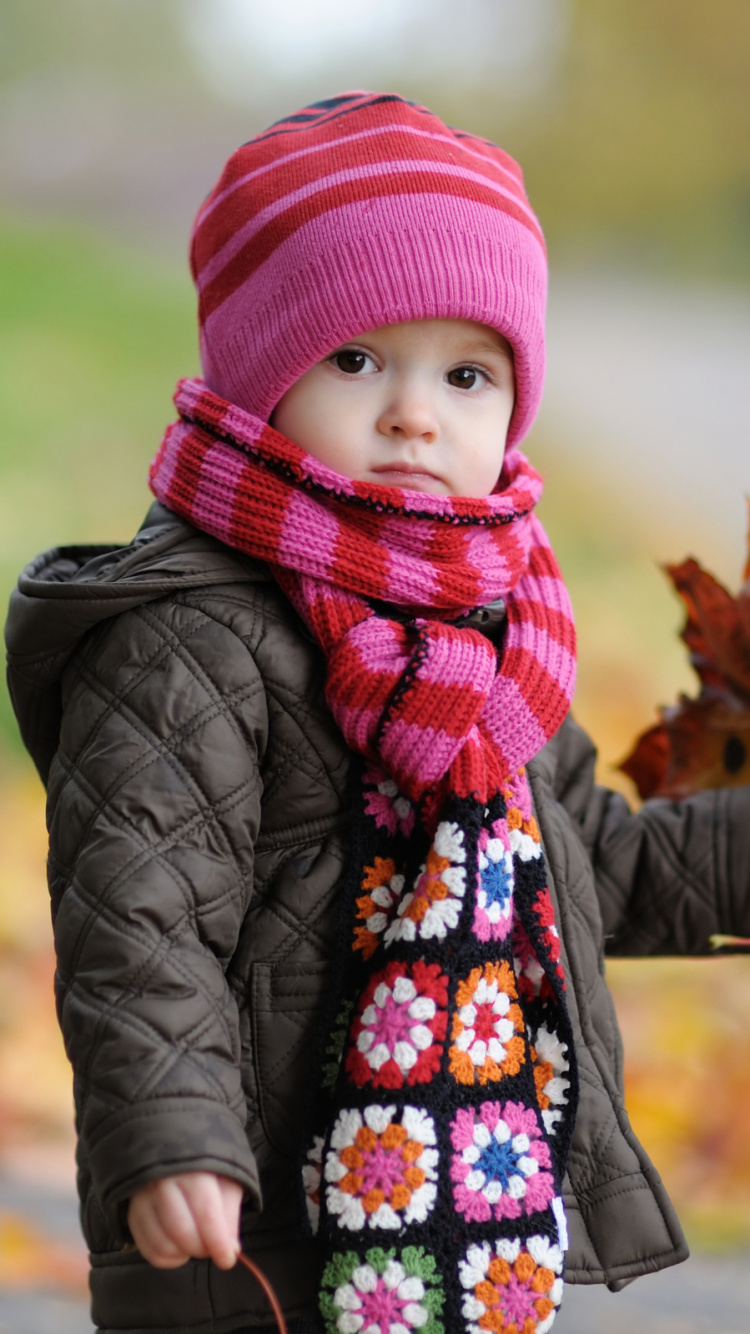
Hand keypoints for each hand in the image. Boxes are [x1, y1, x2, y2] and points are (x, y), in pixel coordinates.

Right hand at [127, 1171, 241, 1268]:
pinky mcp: (132, 1214)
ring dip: (184, 1254)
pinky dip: (168, 1258)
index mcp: (193, 1169)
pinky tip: (179, 1246)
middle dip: (202, 1248)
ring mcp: (142, 1198)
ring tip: (195, 1241)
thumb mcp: (227, 1180)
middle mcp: (163, 1182)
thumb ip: (230, 1214)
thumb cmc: (206, 1167)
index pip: (206, 1213)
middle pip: (182, 1232)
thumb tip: (230, 1250)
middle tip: (211, 1245)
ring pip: (163, 1246)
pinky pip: (149, 1251)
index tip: (227, 1259)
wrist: (171, 1145)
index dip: (218, 1242)